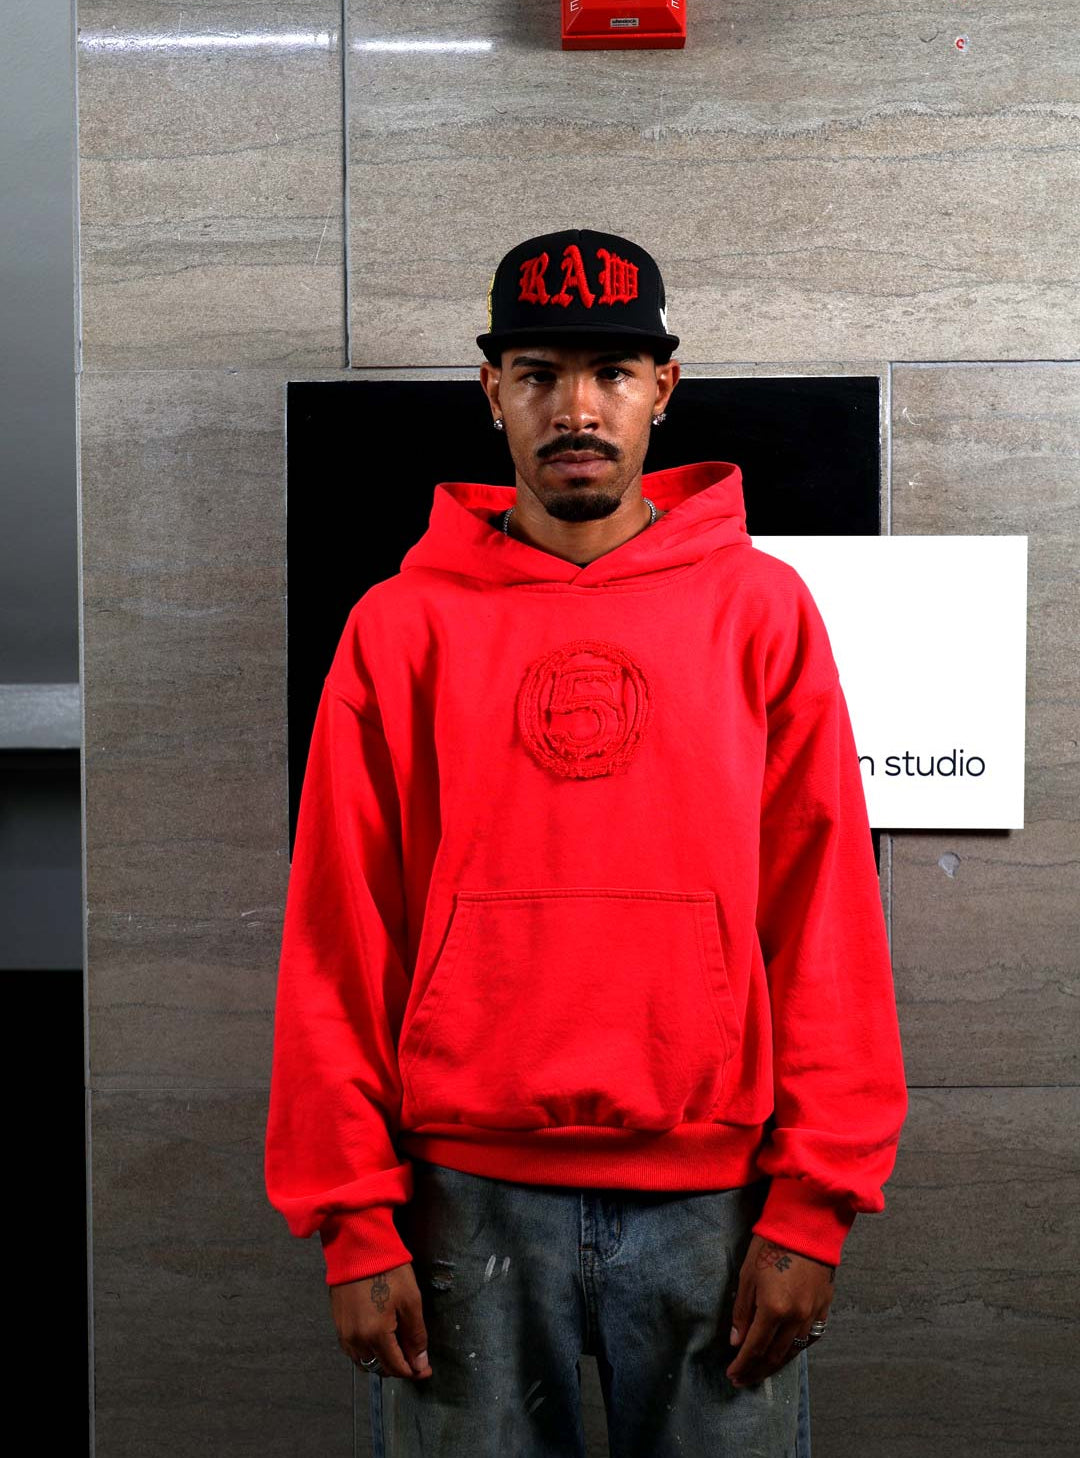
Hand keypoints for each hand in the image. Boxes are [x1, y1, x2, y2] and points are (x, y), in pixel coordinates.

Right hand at [329, 1262, 432, 1379]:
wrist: (357, 1248)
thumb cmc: (389, 1272)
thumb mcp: (411, 1301)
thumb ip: (416, 1336)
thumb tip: (420, 1364)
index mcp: (376, 1336)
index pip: (396, 1367)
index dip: (413, 1372)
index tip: (426, 1370)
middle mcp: (356, 1341)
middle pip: (379, 1368)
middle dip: (399, 1367)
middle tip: (415, 1357)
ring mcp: (344, 1333)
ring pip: (365, 1361)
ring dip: (382, 1361)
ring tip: (398, 1348)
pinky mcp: (338, 1324)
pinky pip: (353, 1350)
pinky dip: (368, 1352)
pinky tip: (379, 1340)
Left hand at [725, 1235, 834, 1387]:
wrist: (805, 1226)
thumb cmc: (770, 1246)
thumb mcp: (747, 1276)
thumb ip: (742, 1312)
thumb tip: (737, 1342)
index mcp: (774, 1309)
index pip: (754, 1348)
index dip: (742, 1365)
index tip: (732, 1374)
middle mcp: (796, 1318)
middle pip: (774, 1355)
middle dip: (756, 1370)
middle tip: (742, 1379)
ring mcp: (813, 1315)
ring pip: (793, 1351)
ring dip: (775, 1364)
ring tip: (760, 1371)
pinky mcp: (824, 1308)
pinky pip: (810, 1338)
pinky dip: (795, 1350)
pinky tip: (785, 1353)